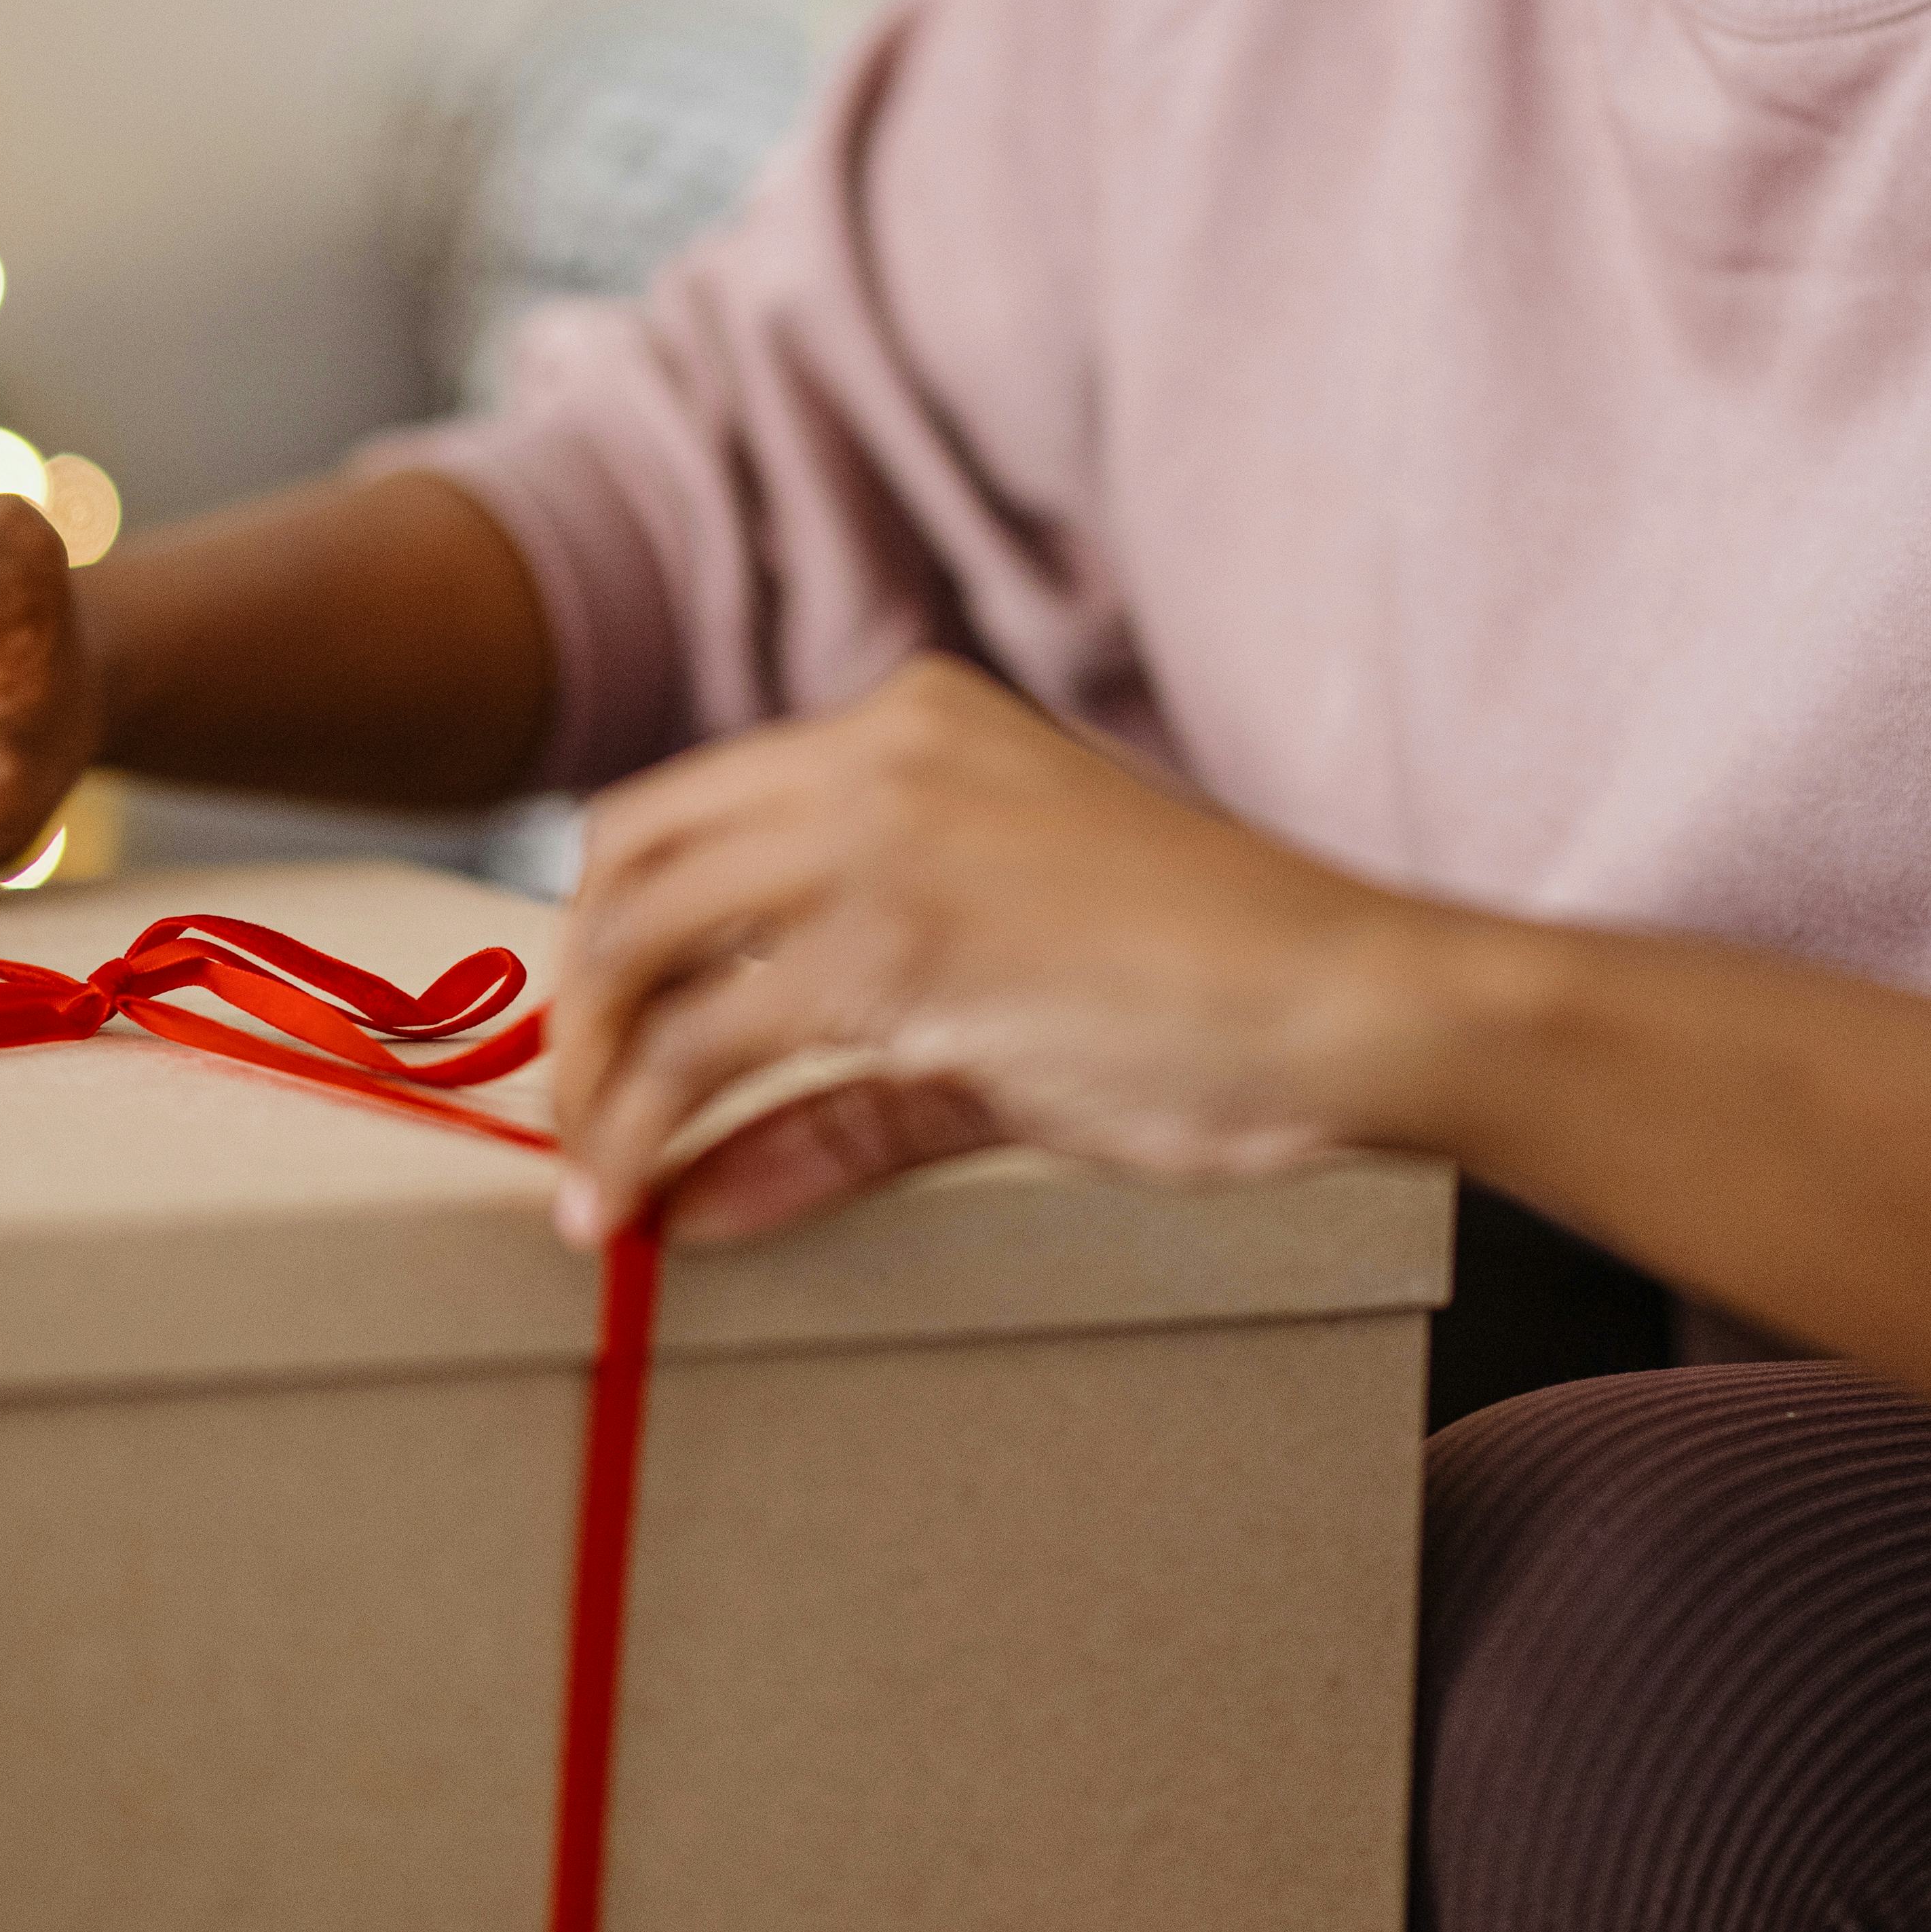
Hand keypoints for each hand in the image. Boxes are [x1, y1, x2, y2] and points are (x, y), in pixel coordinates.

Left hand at [543, 658, 1453, 1247]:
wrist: (1351, 1000)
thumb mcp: (1002, 1018)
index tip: (606, 1041)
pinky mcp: (899, 950)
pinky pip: (709, 1050)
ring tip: (596, 1188)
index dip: (617, 934)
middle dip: (580, 1004)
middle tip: (579, 1119)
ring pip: (644, 951)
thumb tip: (701, 1191)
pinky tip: (645, 1207)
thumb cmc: (1216, 996)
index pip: (684, 808)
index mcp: (909, 723)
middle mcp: (878, 752)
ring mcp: (883, 841)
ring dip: (596, 1085)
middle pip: (628, 861)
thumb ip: (843, 1099)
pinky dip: (649, 1137)